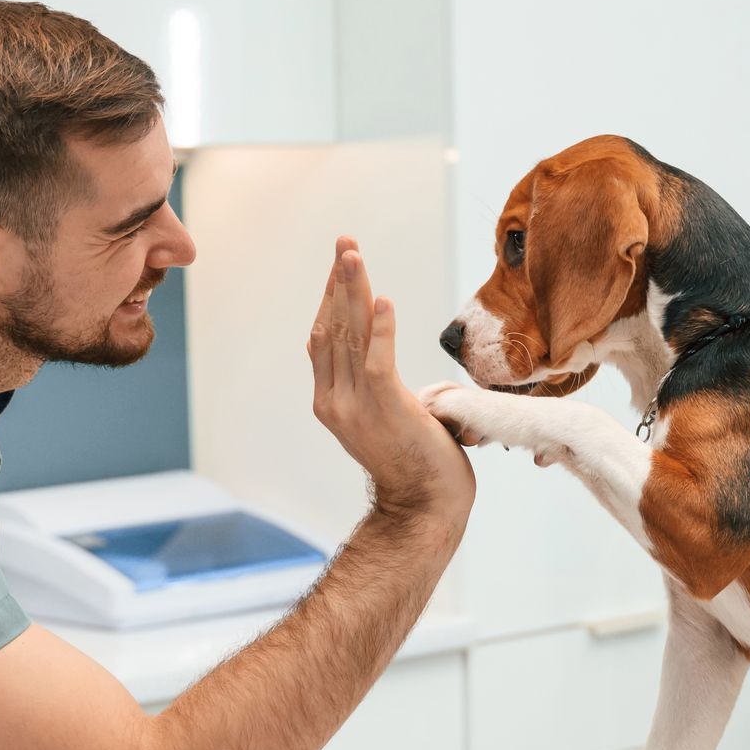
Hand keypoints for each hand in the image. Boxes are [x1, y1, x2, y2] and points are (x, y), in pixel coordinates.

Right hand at [307, 237, 474, 524]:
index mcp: (329, 401)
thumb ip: (362, 382)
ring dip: (353, 292)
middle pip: (333, 328)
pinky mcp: (385, 411)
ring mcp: (355, 408)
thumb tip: (337, 346)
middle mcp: (334, 401)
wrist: (425, 506)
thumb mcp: (381, 415)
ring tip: (353, 255)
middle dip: (339, 282)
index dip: (331, 297)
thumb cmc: (414, 461)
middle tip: (344, 242)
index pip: (324, 337)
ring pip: (351, 337)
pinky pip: (378, 362)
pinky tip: (385, 299)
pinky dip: (381, 329)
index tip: (341, 263)